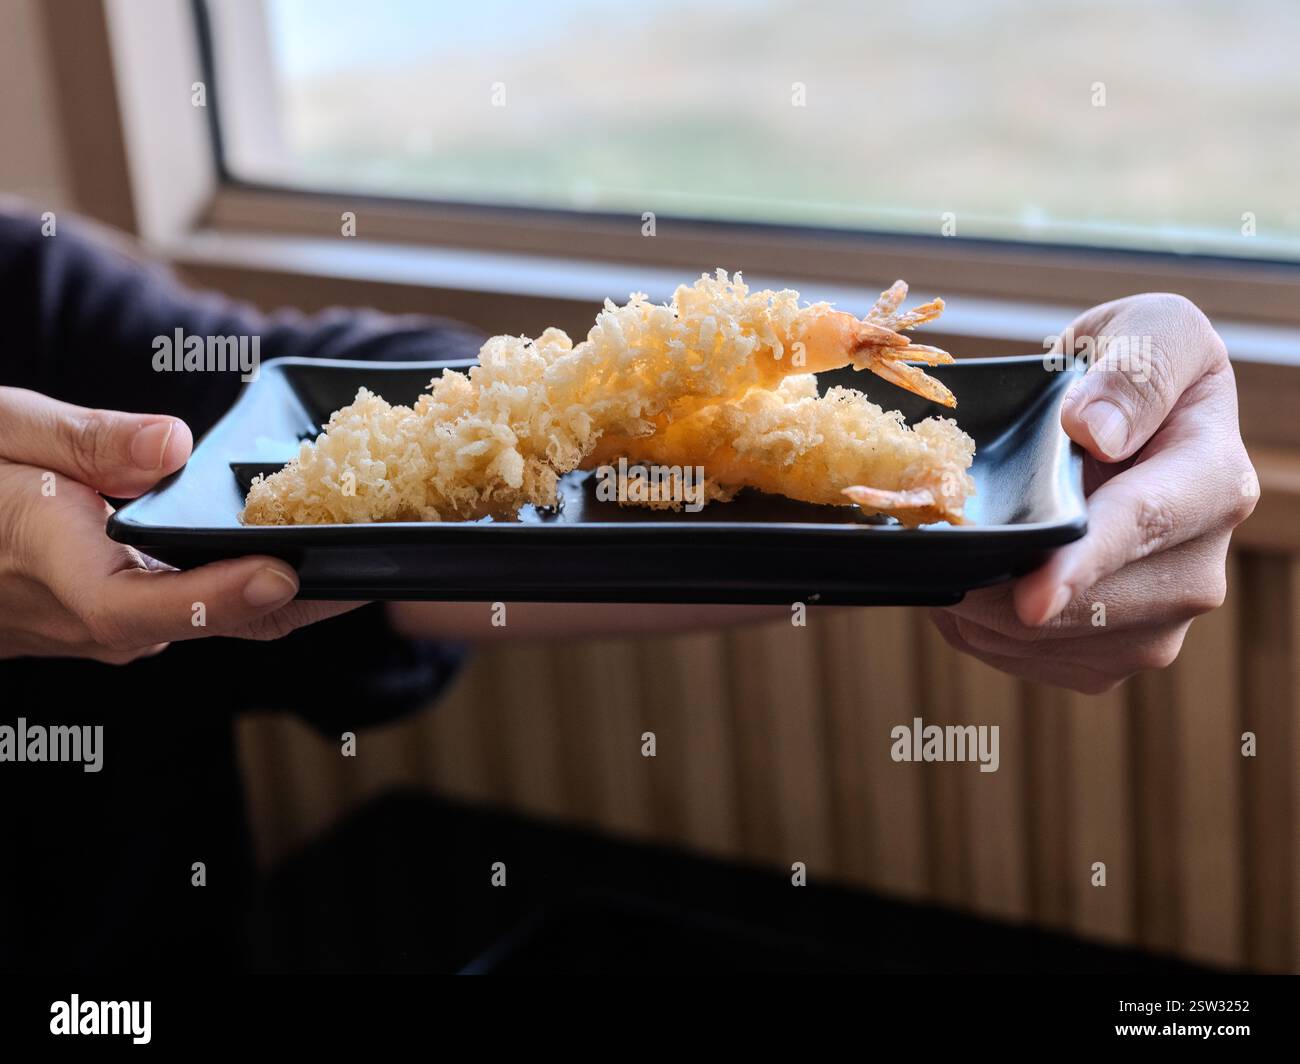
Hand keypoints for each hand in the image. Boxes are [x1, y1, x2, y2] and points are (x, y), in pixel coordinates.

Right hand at [0, 387, 357, 663]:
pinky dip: (261, 580)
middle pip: (216, 622)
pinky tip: (311, 541)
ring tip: (370, 543)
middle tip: (383, 552)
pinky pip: (208, 608)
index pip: (144, 606)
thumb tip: (172, 443)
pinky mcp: (133, 619)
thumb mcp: (1, 433)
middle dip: (305, 594)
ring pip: (224, 620)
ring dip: (296, 588)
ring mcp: (118, 629)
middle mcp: (98, 619)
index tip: (284, 570)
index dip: (219, 597)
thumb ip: (84, 441)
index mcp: (58, 571)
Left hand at [931, 294, 1256, 692]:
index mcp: (1213, 481)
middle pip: (1093, 606)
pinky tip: (974, 586)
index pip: (1140, 528)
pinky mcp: (1118, 651)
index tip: (1031, 598)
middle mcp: (1199, 565)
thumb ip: (1136, 370)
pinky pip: (1037, 663)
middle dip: (1005, 592)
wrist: (1120, 416)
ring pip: (1057, 645)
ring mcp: (1162, 619)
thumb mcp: (1149, 330)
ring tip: (957, 558)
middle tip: (940, 550)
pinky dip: (986, 634)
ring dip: (986, 615)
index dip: (1080, 566)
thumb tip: (1095, 430)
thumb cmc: (1131, 363)